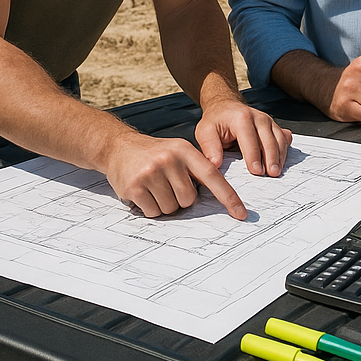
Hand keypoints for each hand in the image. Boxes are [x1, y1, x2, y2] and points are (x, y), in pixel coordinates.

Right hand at [104, 129, 247, 220]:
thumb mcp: (178, 151)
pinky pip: (153, 213)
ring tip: (154, 187)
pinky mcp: (135, 187)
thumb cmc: (155, 154)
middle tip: (167, 184)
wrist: (119, 147)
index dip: (228, 196)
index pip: (212, 176)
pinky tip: (143, 192)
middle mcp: (169, 159)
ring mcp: (151, 173)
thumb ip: (195, 170)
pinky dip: (150, 208)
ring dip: (164, 204)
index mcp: (185, 150)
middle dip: (180, 198)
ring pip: (171, 208)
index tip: (241, 213)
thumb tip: (216, 197)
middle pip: (188, 199)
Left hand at [195, 100, 292, 176]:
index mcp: (241, 118)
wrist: (225, 106)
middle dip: (271, 157)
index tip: (256, 171)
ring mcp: (268, 121)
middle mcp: (258, 117)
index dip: (254, 155)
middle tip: (272, 174)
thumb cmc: (215, 121)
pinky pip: (283, 138)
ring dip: (280, 156)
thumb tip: (215, 164)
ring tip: (277, 171)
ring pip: (279, 138)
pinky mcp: (273, 126)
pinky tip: (283, 160)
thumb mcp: (205, 131)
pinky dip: (284, 150)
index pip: (250, 138)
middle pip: (269, 139)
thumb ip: (209, 147)